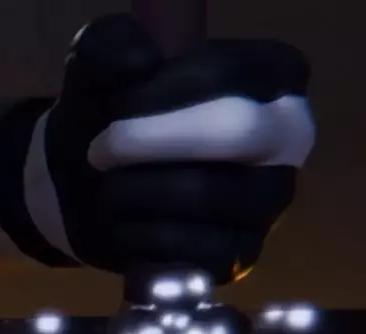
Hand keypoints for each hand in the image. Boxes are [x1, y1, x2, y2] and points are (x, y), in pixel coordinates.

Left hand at [0, 13, 313, 282]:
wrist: (77, 185)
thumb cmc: (106, 113)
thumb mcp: (96, 64)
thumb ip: (112, 44)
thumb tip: (140, 63)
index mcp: (271, 75)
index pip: (240, 74)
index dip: (171, 88)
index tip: (117, 100)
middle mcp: (287, 139)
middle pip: (240, 133)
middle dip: (152, 142)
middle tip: (100, 149)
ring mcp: (268, 202)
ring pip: (213, 195)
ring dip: (138, 192)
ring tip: (106, 189)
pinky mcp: (238, 256)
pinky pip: (195, 252)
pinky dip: (139, 238)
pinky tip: (120, 227)